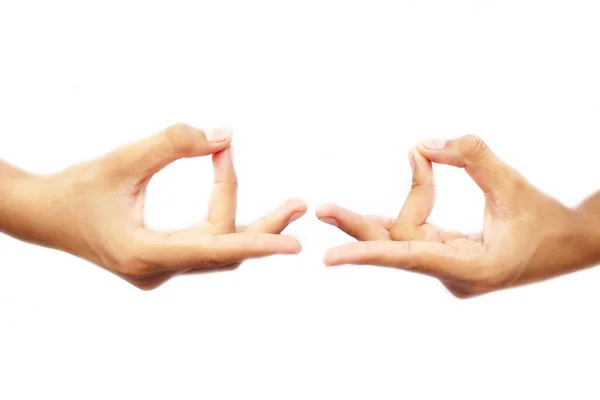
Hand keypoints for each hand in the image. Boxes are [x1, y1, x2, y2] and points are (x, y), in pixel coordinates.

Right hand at [15, 124, 304, 288]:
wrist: (44, 215)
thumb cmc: (77, 187)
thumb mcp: (122, 159)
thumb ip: (172, 143)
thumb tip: (225, 133)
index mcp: (144, 255)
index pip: (213, 251)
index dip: (255, 244)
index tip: (293, 242)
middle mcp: (156, 270)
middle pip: (225, 252)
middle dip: (264, 228)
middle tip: (300, 206)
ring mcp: (160, 269)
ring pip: (218, 250)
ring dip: (249, 224)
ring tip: (288, 205)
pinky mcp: (161, 260)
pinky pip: (205, 243)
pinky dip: (223, 218)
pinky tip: (231, 190)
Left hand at [318, 135, 599, 297]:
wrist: (570, 243)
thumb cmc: (546, 218)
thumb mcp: (512, 183)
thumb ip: (471, 157)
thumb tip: (421, 144)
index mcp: (472, 270)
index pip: (408, 258)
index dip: (368, 254)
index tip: (330, 258)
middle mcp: (454, 275)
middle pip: (396, 247)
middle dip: (357, 227)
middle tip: (320, 211)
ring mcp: (449, 269)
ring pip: (402, 239)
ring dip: (372, 219)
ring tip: (328, 210)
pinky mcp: (448, 258)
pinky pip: (414, 234)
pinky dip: (408, 206)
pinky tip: (384, 195)